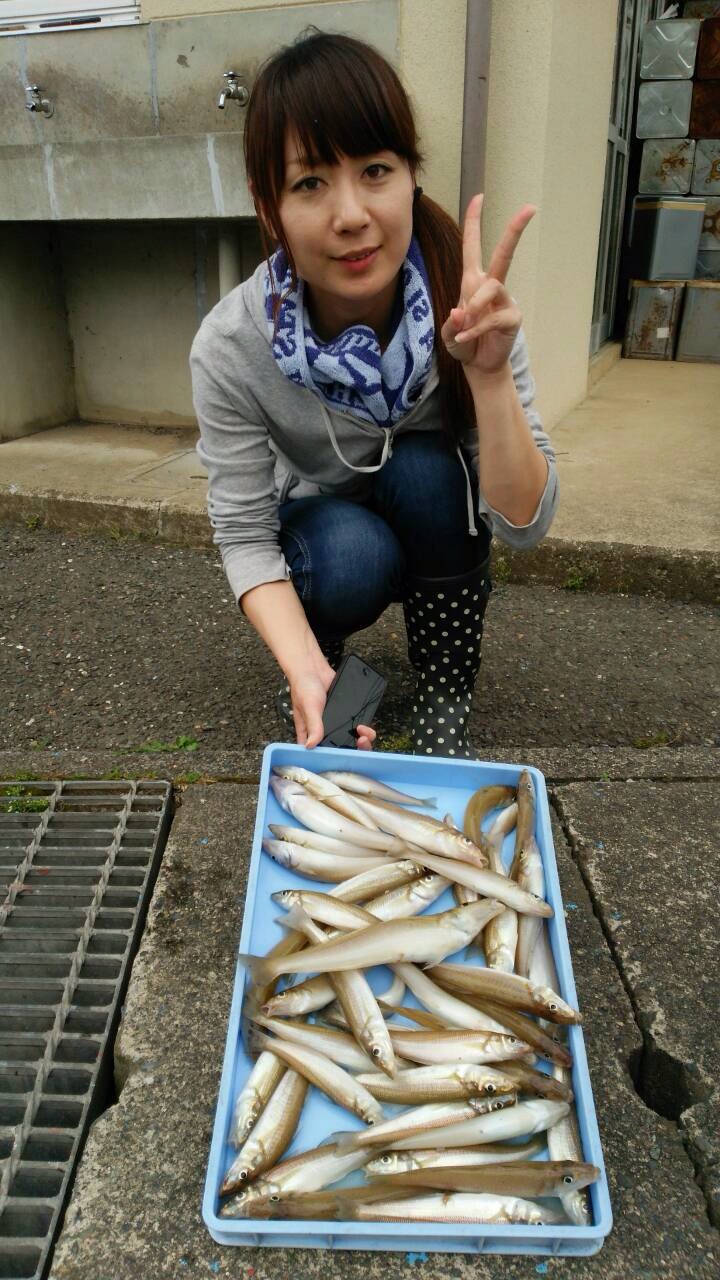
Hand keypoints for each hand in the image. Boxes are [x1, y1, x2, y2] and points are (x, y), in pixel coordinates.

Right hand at [290, 665, 375, 751]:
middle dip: (354, 749)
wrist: (313, 668)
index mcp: (310, 736)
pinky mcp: (345, 715)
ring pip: (351, 738)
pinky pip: (356, 725)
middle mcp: (323, 733)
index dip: (335, 758)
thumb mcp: (308, 707)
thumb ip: (313, 726)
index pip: (322, 754)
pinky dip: (363, 727)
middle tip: (361, 741)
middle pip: (341, 748)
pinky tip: (365, 724)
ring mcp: (335, 725)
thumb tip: (311, 745)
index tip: (346, 755)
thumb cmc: (303, 687)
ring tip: (364, 731)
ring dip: (361, 738)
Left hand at [441, 193, 535, 377]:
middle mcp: (490, 285)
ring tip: (464, 327)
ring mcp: (504, 300)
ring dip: (475, 306)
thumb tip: (460, 311)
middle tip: (530, 208)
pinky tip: (466, 339)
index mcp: (473, 281)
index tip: (479, 197)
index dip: (474, 222)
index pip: (473, 246)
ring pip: (492, 288)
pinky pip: (493, 317)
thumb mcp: (449, 334)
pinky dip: (476, 329)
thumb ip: (450, 323)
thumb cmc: (463, 343)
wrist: (478, 365)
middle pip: (504, 253)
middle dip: (515, 230)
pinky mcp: (512, 318)